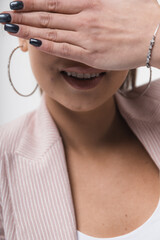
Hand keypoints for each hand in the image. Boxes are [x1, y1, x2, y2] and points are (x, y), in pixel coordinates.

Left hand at [1, 0, 159, 70]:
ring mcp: (87, 37)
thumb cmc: (142, 17)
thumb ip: (96, 0)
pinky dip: (46, 45)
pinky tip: (30, 43)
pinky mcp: (92, 55)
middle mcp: (86, 17)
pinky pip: (63, 49)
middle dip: (23, 13)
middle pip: (48, 14)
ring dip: (28, 29)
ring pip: (52, 31)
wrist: (156, 36)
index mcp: (92, 1)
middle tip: (5, 14)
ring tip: (10, 27)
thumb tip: (82, 0)